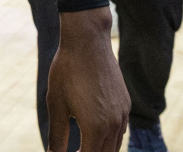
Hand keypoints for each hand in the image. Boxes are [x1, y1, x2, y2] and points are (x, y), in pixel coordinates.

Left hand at [47, 7, 128, 151]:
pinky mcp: (125, 104)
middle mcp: (114, 125)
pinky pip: (120, 131)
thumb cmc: (67, 70)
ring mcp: (123, 114)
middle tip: (73, 151)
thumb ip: (57, 135)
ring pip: (115, 145)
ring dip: (100, 150)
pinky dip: (109, 139)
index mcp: (96, 128)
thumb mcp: (56, 103)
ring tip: (83, 147)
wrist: (88, 41)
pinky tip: (97, 134)